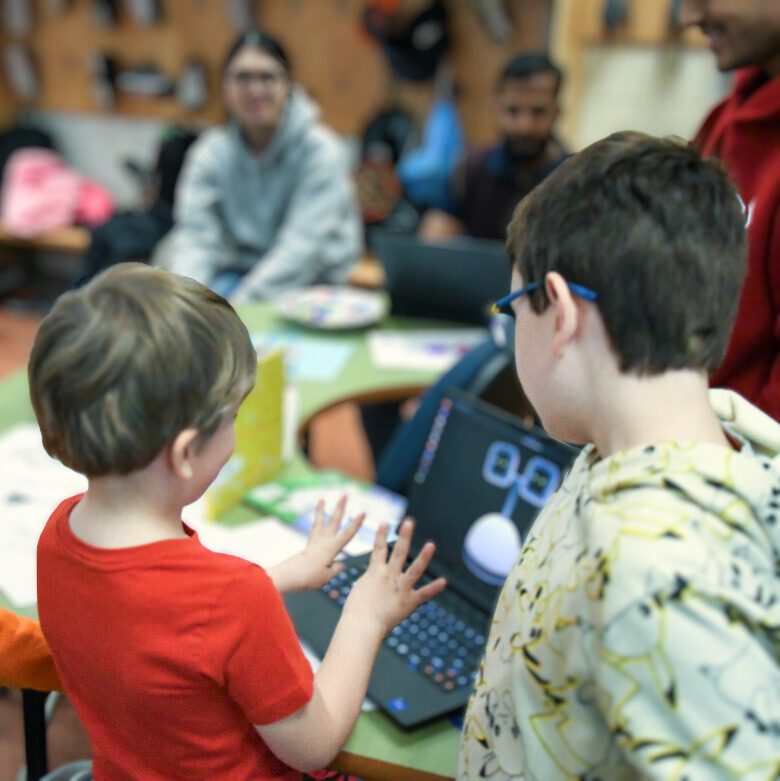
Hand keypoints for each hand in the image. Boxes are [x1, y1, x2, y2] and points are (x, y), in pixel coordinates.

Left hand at [268, 496, 364, 592]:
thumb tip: (341, 564)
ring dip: (322, 510)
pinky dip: (316, 524)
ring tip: (322, 500)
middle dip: (340, 507)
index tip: (363, 512)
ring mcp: (315, 542)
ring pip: (320, 522)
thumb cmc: (310, 576)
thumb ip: (337, 569)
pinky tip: (318, 521)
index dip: (356, 523)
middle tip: (345, 495)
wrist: (290, 575)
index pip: (347, 533)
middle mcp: (324, 540)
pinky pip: (314, 530)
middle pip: (334, 521)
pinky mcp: (308, 546)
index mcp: (332, 547)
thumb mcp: (328, 576)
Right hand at [344, 518, 446, 634]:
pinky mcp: (409, 601)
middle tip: (409, 522)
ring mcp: (400, 588)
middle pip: (398, 552)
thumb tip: (371, 586)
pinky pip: (424, 593)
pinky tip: (444, 581)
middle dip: (404, 536)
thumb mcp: (359, 591)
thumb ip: (369, 585)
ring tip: (431, 544)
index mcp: (375, 572)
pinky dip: (434, 588)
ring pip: (415, 569)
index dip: (381, 535)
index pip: (378, 549)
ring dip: (424, 557)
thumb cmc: (354, 612)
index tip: (385, 523)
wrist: (361, 625)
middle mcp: (389, 576)